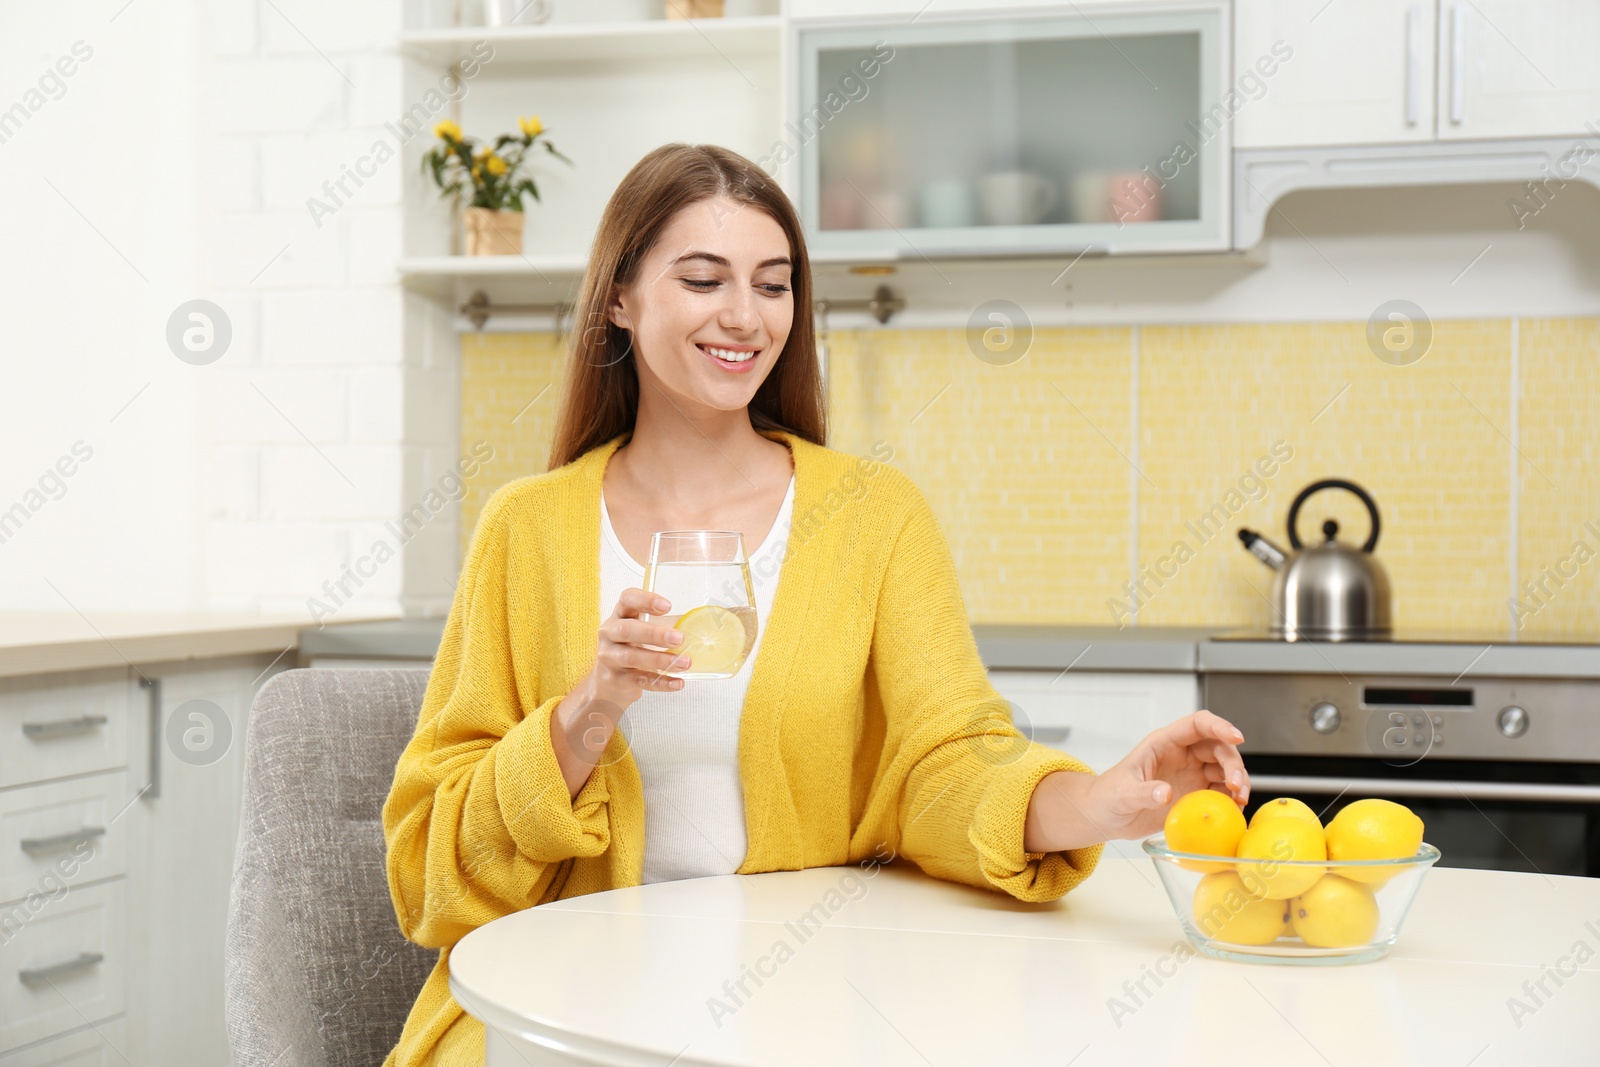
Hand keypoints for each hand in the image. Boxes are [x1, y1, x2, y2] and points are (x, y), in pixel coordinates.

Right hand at [590, 588, 692, 707]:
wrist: (609, 683)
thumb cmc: (632, 650)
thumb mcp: (643, 633)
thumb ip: (666, 626)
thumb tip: (703, 624)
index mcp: (620, 615)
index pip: (627, 599)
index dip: (645, 600)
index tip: (667, 606)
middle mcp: (610, 633)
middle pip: (627, 630)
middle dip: (654, 634)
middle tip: (679, 638)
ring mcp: (609, 657)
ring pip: (632, 657)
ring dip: (661, 660)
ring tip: (685, 663)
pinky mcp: (615, 679)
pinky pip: (640, 680)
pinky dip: (661, 682)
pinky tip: (677, 683)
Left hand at [1023, 709, 1249, 851]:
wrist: (1106, 817)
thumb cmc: (1108, 797)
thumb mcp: (1122, 794)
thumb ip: (1142, 792)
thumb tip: (1164, 792)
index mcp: (1164, 743)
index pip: (1197, 725)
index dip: (1219, 726)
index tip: (1236, 737)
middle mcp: (1182, 755)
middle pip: (1218, 747)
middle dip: (1232, 762)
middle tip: (1236, 785)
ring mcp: (1191, 775)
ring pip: (1224, 769)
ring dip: (1238, 781)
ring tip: (1240, 799)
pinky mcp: (1196, 795)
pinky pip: (1221, 792)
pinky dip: (1232, 799)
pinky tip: (1234, 811)